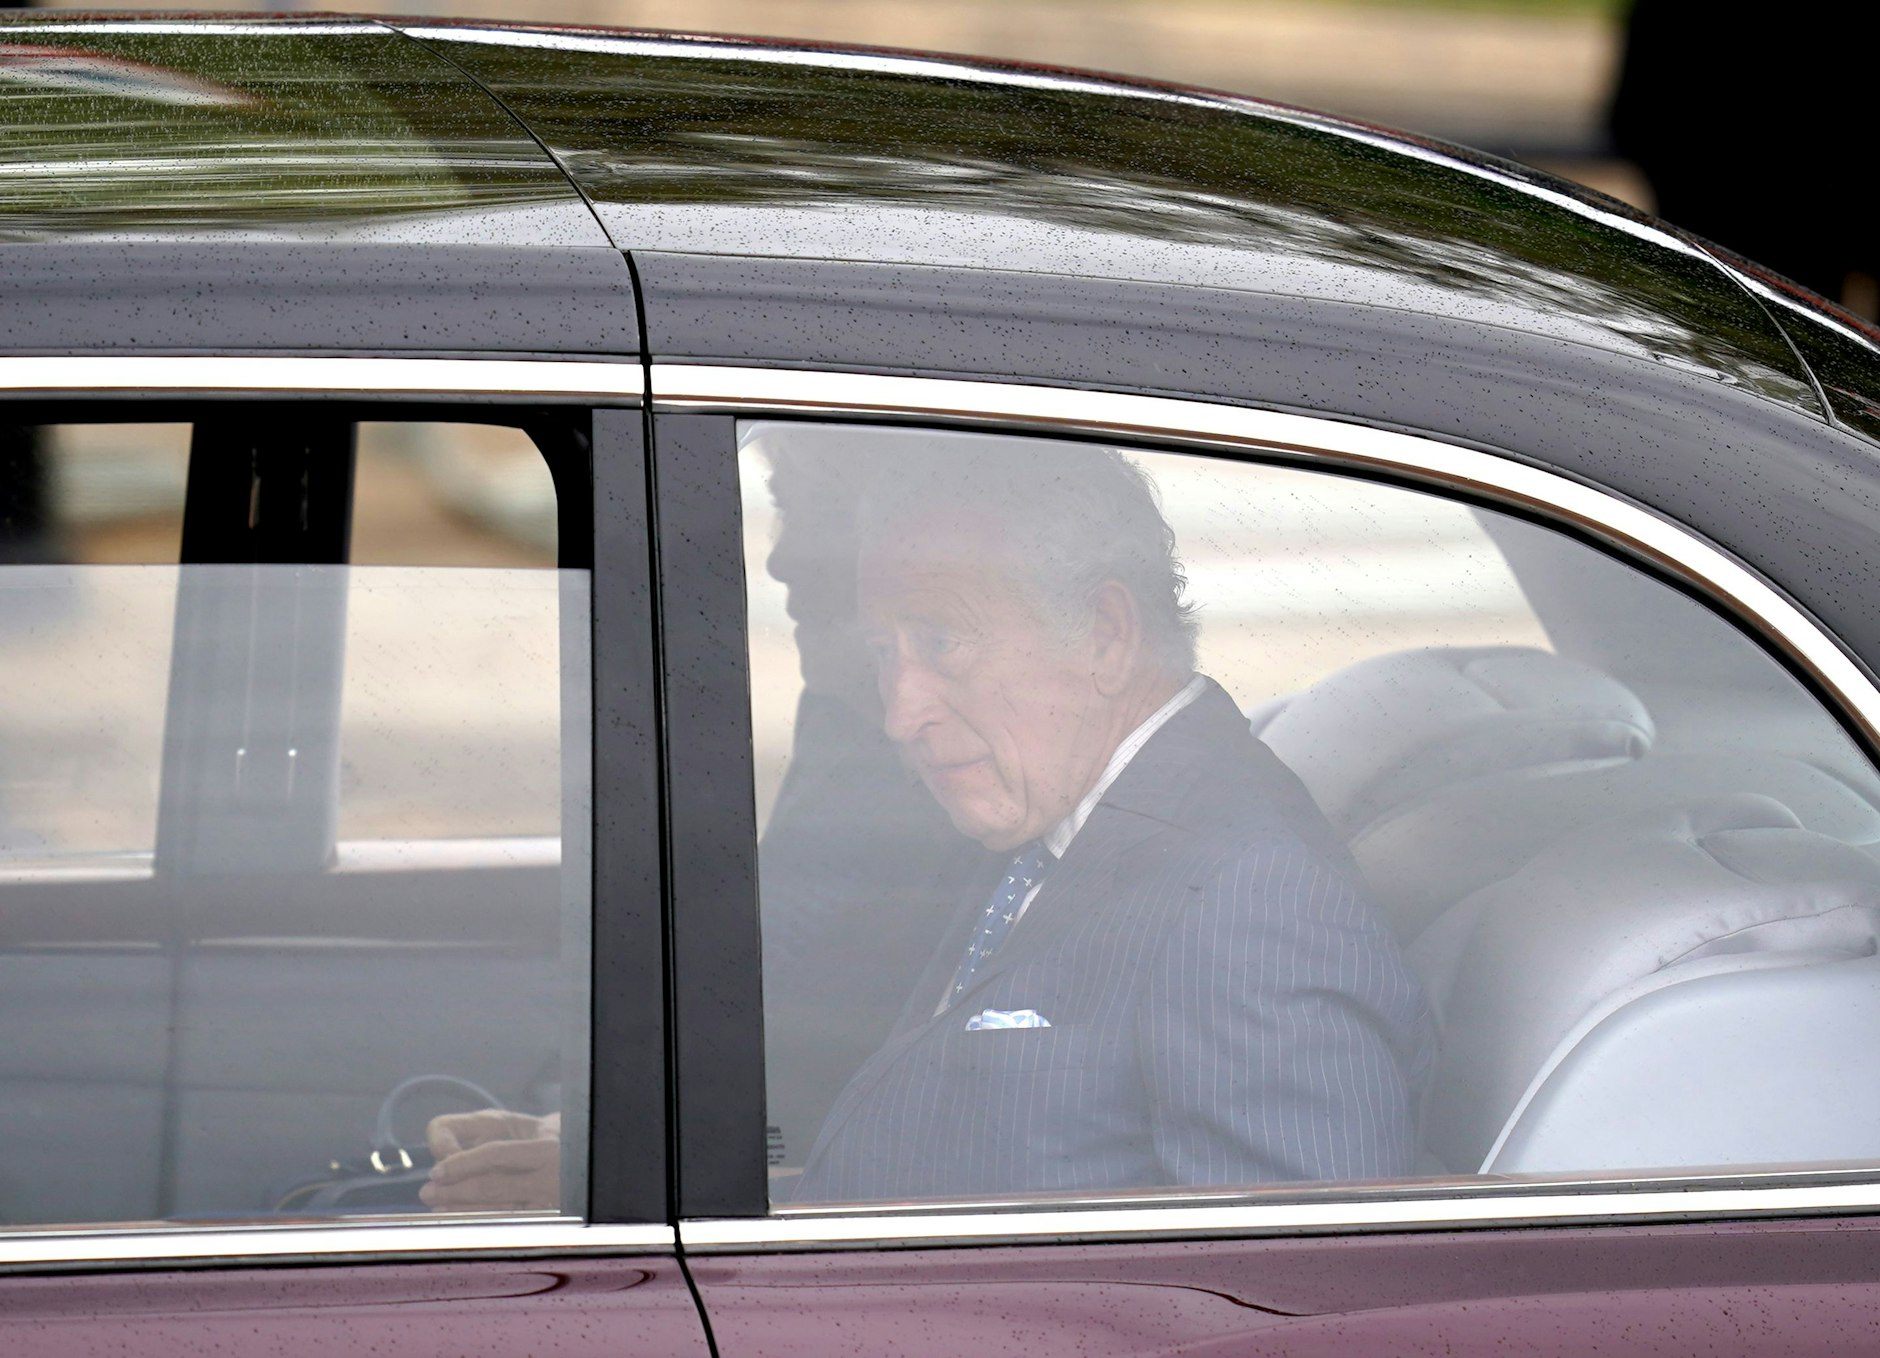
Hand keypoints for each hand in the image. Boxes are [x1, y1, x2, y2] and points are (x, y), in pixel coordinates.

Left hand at [420, 1109, 561, 1211]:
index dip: (461, 1163)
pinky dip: (482, 1221)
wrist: (584, 1156)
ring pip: (500, 1211)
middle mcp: (555, 1171)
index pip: (495, 1154)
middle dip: (454, 1191)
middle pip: (494, 1186)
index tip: (437, 1171)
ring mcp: (555, 1199)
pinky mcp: (552, 1220)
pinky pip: (509, 1224)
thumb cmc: (534, 1136)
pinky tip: (463, 1218)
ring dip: (463, 1210)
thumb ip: (467, 1128)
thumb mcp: (507, 1123)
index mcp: (546, 1142)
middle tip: (428, 1193)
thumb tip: (439, 1151)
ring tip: (438, 1208)